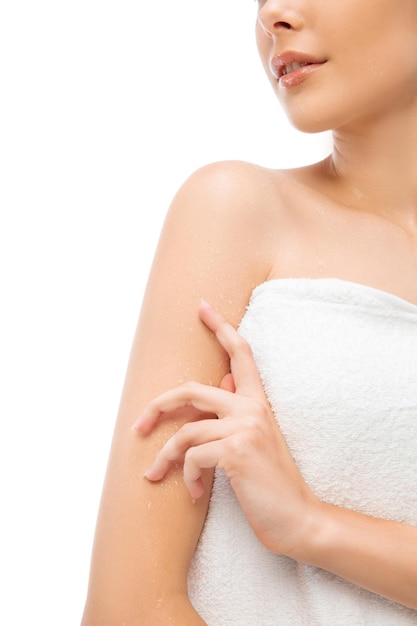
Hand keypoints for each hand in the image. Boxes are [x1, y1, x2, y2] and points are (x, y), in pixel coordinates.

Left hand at [133, 301, 320, 556]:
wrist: (298, 519)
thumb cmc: (272, 482)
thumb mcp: (258, 440)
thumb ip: (239, 410)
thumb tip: (224, 382)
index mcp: (258, 402)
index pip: (241, 354)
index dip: (221, 327)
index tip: (202, 307)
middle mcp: (252, 408)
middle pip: (190, 390)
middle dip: (158, 406)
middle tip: (138, 426)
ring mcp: (244, 427)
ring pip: (185, 431)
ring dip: (166, 457)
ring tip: (158, 476)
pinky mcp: (235, 451)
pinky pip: (192, 456)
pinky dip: (186, 476)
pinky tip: (194, 493)